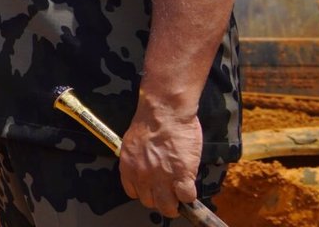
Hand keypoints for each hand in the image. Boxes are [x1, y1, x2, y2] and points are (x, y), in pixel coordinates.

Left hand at [119, 97, 202, 217]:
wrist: (165, 112)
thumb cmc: (150, 121)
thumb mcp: (133, 143)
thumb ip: (138, 159)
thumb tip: (145, 166)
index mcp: (128, 167)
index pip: (134, 192)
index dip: (146, 191)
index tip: (153, 188)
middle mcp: (142, 177)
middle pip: (150, 202)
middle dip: (160, 199)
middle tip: (169, 192)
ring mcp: (162, 179)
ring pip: (168, 206)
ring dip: (175, 203)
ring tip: (180, 195)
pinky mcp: (182, 176)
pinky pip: (186, 197)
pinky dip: (190, 195)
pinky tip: (190, 186)